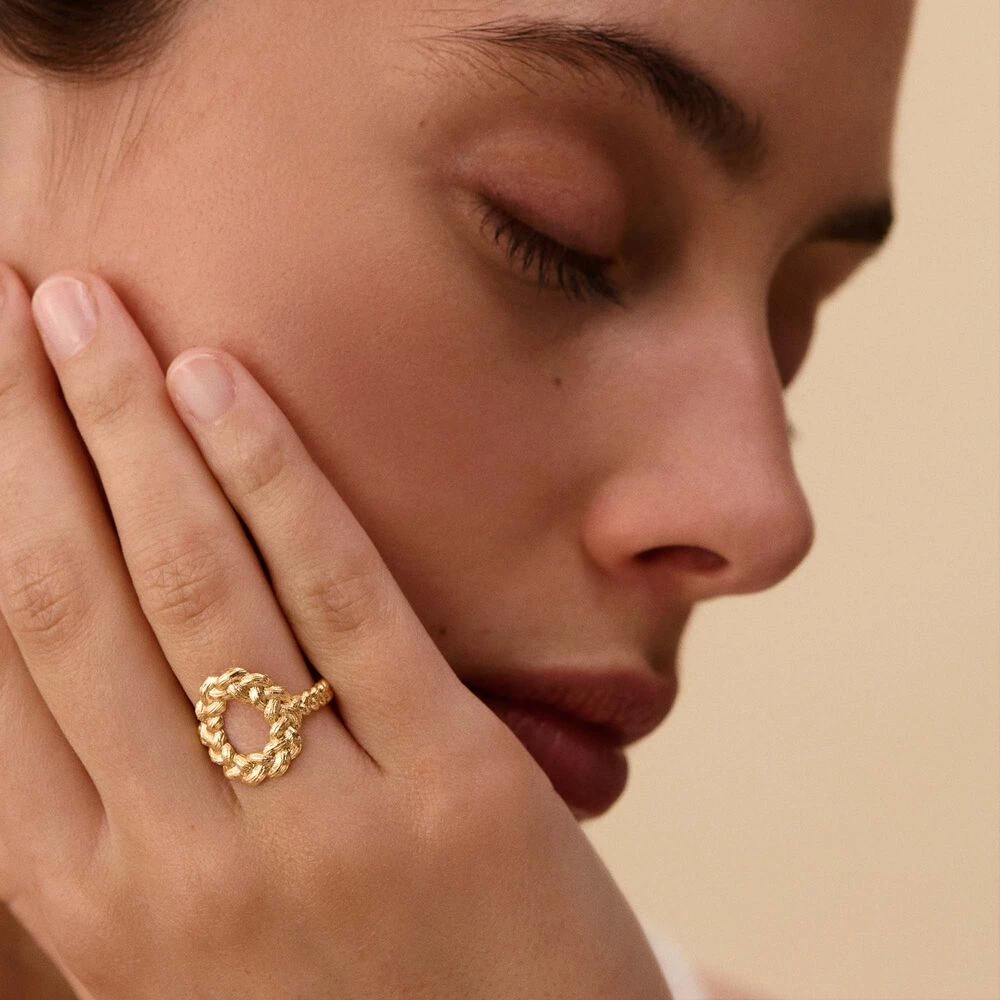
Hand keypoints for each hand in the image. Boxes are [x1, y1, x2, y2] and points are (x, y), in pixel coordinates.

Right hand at [0, 265, 671, 999]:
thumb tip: (42, 665)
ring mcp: (318, 824)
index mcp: (98, 906)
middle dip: (14, 431)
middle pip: (64, 597)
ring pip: (190, 580)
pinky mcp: (448, 781)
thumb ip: (125, 819)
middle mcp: (181, 863)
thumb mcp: (201, 943)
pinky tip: (221, 376)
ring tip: (77, 304)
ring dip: (123, 423)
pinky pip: (340, 599)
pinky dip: (271, 476)